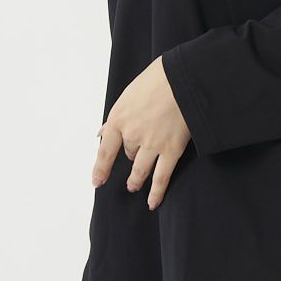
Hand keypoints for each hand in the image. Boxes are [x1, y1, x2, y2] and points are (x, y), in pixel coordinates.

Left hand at [92, 54, 191, 209]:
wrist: (183, 77)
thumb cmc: (159, 78)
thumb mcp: (130, 93)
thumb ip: (118, 115)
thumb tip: (102, 131)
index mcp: (119, 118)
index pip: (105, 150)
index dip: (101, 168)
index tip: (97, 180)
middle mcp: (132, 135)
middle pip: (128, 154)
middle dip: (130, 157)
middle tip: (132, 163)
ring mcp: (151, 145)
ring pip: (140, 170)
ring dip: (136, 180)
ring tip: (134, 186)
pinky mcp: (171, 150)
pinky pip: (161, 178)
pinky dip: (156, 192)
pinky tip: (152, 202)